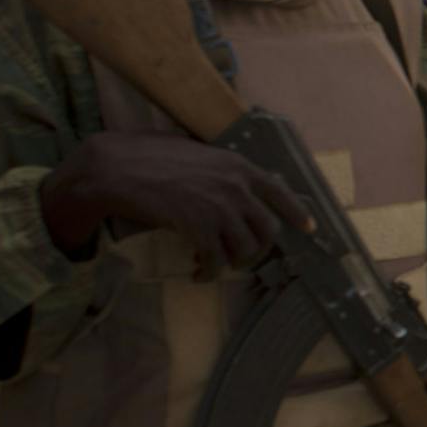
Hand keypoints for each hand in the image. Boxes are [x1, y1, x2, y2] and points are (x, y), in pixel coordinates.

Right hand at [42, 131, 312, 278]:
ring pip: (245, 250)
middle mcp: (236, 186)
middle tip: (240, 258)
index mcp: (237, 166)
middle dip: (257, 250)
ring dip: (231, 265)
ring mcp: (219, 207)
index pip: (280, 191)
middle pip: (268, 230)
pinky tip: (198, 273)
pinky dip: (209, 273)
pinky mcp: (199, 227)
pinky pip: (217, 261)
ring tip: (212, 265)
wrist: (116, 168)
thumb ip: (220, 170)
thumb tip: (236, 185)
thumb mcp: (197, 153)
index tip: (310, 228)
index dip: (298, 213)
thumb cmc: (149, 157)